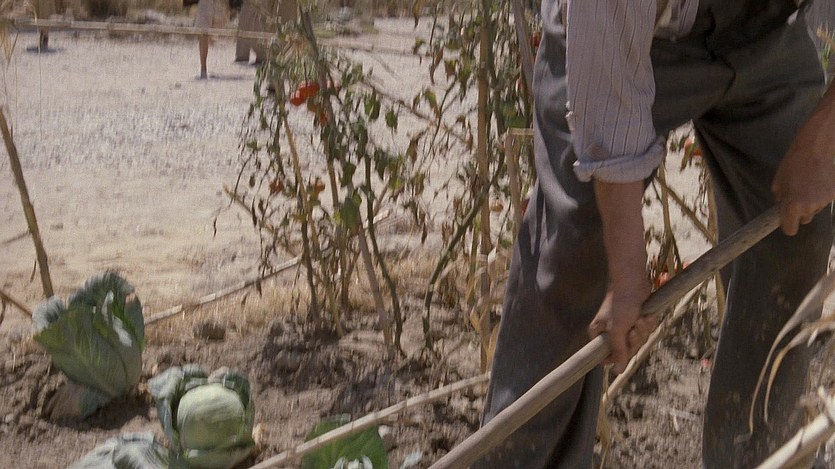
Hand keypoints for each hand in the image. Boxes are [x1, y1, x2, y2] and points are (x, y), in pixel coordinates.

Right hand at [589, 285, 655, 373]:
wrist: (633, 282)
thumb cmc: (620, 304)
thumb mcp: (617, 330)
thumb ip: (618, 351)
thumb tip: (617, 371)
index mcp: (599, 334)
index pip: (606, 357)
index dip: (618, 356)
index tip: (626, 345)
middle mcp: (610, 332)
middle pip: (626, 350)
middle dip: (635, 339)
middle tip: (634, 328)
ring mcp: (625, 327)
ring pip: (638, 341)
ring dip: (643, 330)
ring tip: (640, 318)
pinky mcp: (636, 321)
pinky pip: (645, 332)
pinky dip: (648, 324)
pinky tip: (646, 316)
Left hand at [772, 88, 834, 235]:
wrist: (815, 149)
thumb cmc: (792, 165)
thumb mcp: (778, 184)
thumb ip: (780, 200)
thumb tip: (782, 208)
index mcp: (793, 206)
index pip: (790, 230)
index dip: (787, 225)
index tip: (786, 220)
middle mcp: (809, 207)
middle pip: (804, 219)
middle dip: (799, 212)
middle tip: (796, 196)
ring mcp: (823, 202)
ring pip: (814, 210)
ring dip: (810, 203)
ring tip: (807, 185)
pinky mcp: (833, 195)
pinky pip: (823, 201)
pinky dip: (820, 195)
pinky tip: (817, 182)